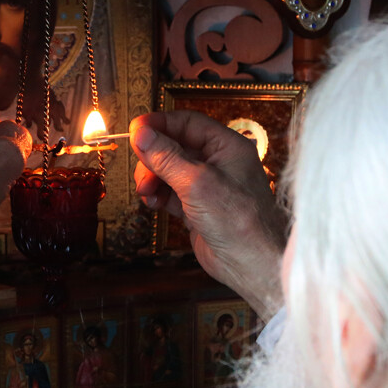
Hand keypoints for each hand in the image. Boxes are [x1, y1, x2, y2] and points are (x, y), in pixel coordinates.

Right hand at [131, 111, 285, 316]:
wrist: (252, 265)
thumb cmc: (239, 221)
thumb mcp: (197, 182)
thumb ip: (167, 156)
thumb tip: (141, 134)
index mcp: (227, 147)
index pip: (188, 122)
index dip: (160, 124)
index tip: (135, 130)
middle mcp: (218, 163)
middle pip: (175, 145)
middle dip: (153, 157)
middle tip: (142, 172)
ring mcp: (208, 186)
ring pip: (169, 170)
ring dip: (152, 177)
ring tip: (147, 192)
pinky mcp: (198, 207)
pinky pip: (170, 192)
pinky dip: (158, 194)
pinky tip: (152, 203)